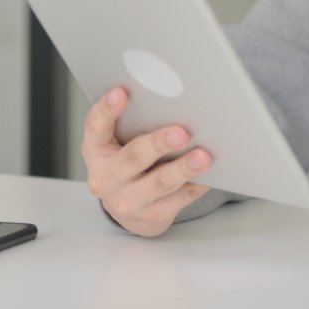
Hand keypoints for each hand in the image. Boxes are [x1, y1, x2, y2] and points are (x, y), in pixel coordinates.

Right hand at [82, 86, 212, 236]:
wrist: (127, 208)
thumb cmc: (126, 163)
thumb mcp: (117, 143)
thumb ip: (133, 124)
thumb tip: (172, 100)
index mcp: (96, 151)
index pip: (95, 126)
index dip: (107, 109)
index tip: (122, 92)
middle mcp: (107, 178)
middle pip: (133, 158)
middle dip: (158, 144)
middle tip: (180, 133)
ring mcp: (129, 201)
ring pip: (160, 183)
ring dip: (184, 168)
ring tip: (204, 157)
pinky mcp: (153, 216)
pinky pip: (181, 197)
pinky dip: (198, 183)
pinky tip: (212, 173)